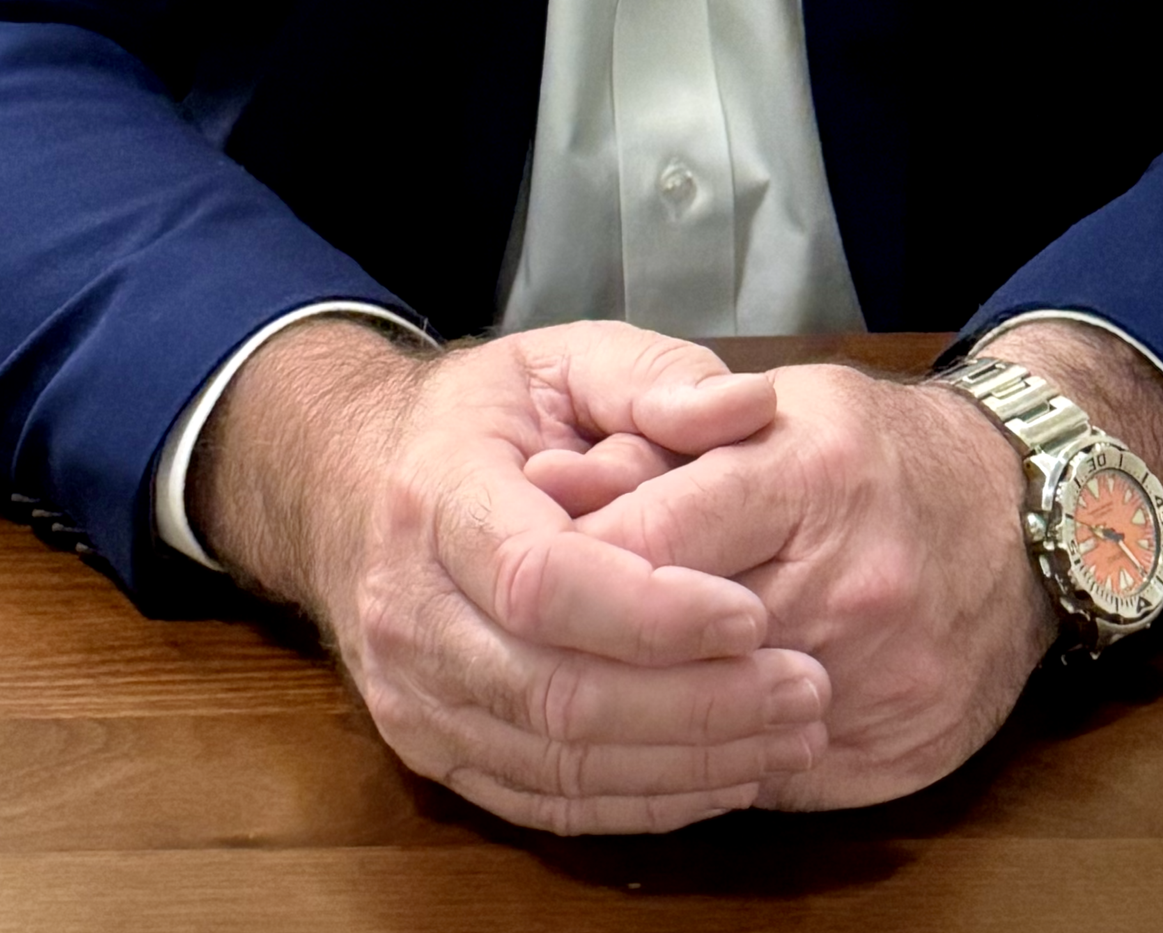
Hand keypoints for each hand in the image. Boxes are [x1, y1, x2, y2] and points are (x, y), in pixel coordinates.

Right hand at [189, 316, 830, 833]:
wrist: (357, 485)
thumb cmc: (486, 418)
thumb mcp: (566, 359)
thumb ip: (658, 373)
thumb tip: (746, 406)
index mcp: (439, 496)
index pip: (540, 579)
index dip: (651, 612)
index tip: (752, 614)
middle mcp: (409, 610)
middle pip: (555, 693)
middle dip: (695, 703)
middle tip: (805, 688)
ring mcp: (412, 695)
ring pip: (556, 764)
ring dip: (685, 763)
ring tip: (790, 732)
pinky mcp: (431, 752)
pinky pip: (544, 803)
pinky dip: (644, 800)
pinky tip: (726, 770)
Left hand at [552, 323, 1162, 812]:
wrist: (1021, 515)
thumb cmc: (877, 451)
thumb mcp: (775, 407)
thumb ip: (660, 439)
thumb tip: (542, 483)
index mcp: (810, 472)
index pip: (652, 539)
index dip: (569, 563)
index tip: (509, 573)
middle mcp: (850, 581)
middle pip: (676, 646)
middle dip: (588, 653)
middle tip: (522, 649)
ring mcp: (881, 678)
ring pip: (716, 729)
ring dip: (640, 722)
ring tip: (578, 698)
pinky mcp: (898, 750)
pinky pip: (768, 779)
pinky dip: (710, 765)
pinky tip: (667, 742)